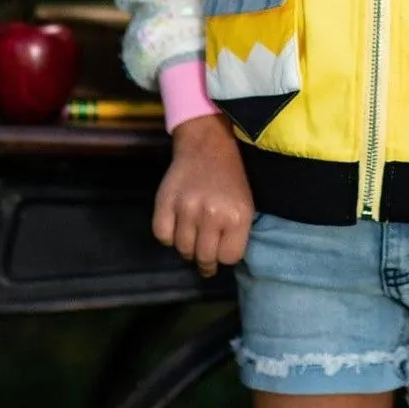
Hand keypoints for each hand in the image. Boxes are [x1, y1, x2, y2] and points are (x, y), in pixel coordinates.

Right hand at [152, 114, 254, 276]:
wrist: (207, 145)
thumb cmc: (230, 178)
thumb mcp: (245, 205)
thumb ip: (236, 235)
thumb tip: (222, 261)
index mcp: (238, 216)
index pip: (230, 258)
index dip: (225, 256)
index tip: (221, 250)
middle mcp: (212, 215)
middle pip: (204, 258)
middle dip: (205, 260)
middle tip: (204, 256)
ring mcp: (186, 209)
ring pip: (182, 249)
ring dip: (187, 247)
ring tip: (192, 236)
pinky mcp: (165, 202)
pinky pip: (162, 236)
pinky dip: (168, 236)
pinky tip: (176, 226)